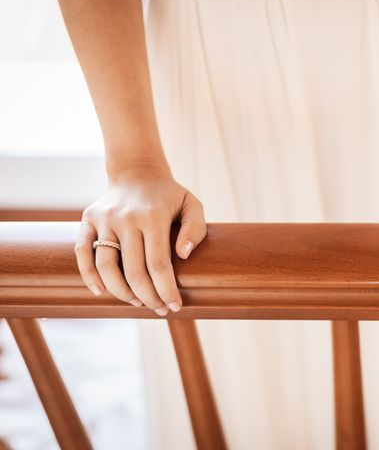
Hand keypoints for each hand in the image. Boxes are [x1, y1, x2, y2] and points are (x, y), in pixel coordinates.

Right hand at [74, 162, 206, 314]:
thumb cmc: (169, 196)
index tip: (175, 306)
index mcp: (154, 215)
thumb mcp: (192, 205)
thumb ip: (195, 229)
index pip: (159, 264)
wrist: (137, 171)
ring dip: (121, 292)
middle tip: (159, 309)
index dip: (166, 290)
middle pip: (134, 271)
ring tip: (137, 302)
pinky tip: (103, 292)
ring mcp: (104, 218)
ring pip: (106, 266)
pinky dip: (89, 276)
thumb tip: (183, 256)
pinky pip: (82, 252)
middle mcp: (126, 217)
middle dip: (148, 297)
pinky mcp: (88, 220)